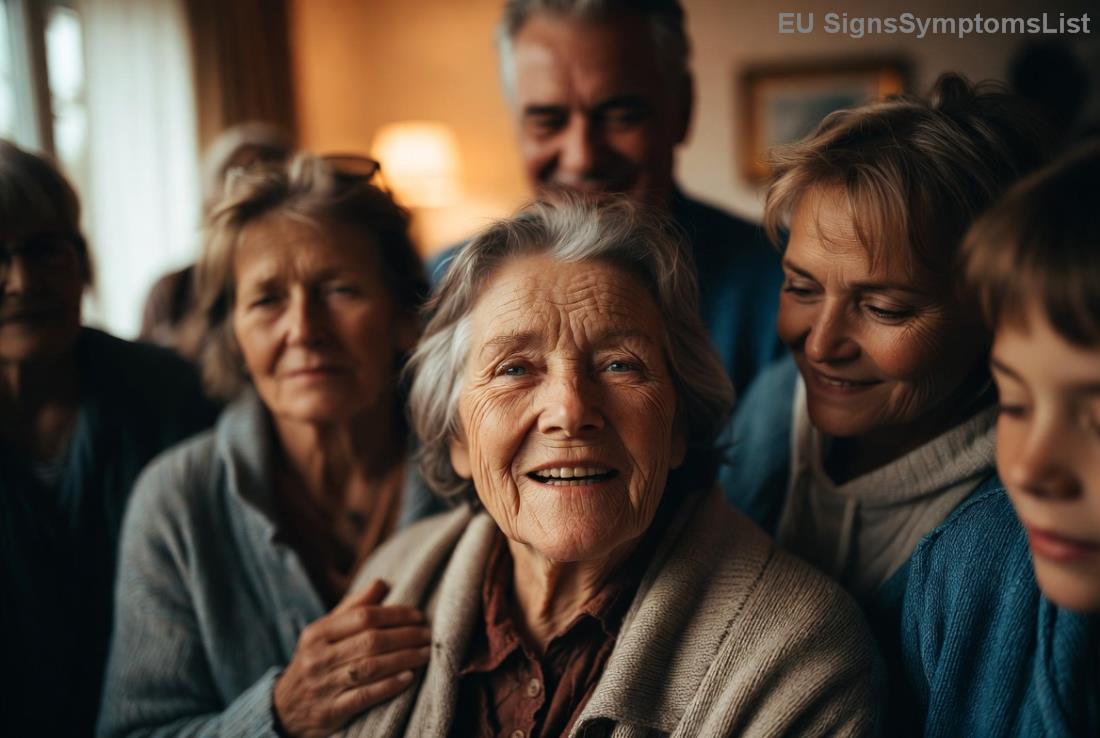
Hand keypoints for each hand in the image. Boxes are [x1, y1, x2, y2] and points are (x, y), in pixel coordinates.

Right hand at [273, 579, 429, 737]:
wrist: (284, 709)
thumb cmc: (314, 662)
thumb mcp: (323, 633)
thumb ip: (352, 608)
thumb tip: (382, 583)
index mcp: (317, 633)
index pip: (362, 616)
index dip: (394, 614)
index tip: (418, 615)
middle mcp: (318, 658)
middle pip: (370, 641)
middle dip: (405, 636)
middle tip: (428, 635)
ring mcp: (324, 686)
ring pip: (370, 667)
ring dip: (403, 659)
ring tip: (425, 654)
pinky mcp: (331, 711)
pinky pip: (365, 696)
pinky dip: (389, 685)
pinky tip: (408, 678)